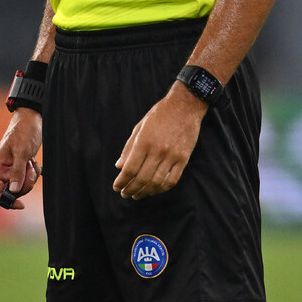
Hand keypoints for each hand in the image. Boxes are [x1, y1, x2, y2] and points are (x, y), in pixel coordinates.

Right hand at [0, 108, 41, 209]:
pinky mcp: (22, 166)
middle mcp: (3, 169)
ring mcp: (13, 168)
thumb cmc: (24, 131)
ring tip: (31, 161)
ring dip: (30, 176)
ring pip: (21, 185)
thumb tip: (13, 191)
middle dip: (24, 184)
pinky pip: (28, 178)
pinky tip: (34, 160)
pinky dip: (34, 171)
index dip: (6, 201)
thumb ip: (17, 171)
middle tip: (29, 169)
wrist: (32, 117)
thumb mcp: (22, 151)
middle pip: (12, 191)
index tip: (21, 204)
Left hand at [112, 82, 206, 199]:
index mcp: (144, 141)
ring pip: (156, 183)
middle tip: (125, 193)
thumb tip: (119, 166)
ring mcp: (172, 156)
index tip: (116, 187)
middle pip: (142, 179)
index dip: (121, 181)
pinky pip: (172, 180)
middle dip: (131, 189)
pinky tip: (154, 190)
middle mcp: (157, 150)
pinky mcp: (183, 159)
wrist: (185, 106)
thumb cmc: (160, 114)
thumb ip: (129, 147)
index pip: (130, 169)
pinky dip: (161, 189)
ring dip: (145, 192)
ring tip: (137, 195)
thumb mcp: (140, 126)